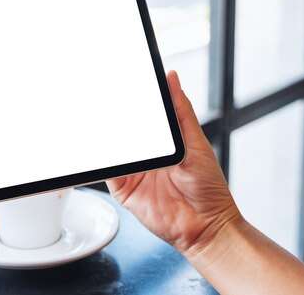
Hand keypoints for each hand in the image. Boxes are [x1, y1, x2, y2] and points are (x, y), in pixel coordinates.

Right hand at [107, 71, 241, 255]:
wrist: (205, 225)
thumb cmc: (208, 187)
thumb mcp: (195, 141)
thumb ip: (180, 111)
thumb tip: (172, 78)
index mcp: (161, 140)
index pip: (140, 115)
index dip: (130, 100)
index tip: (118, 82)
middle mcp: (144, 154)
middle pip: (121, 130)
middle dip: (110, 116)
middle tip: (100, 98)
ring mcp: (132, 171)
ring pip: (111, 149)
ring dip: (102, 137)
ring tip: (94, 119)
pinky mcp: (123, 190)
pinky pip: (106, 172)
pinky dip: (99, 162)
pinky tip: (99, 150)